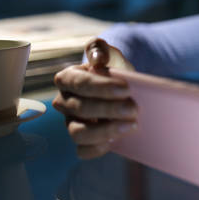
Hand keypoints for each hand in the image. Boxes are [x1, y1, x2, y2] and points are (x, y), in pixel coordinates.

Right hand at [52, 38, 136, 158]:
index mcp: (68, 78)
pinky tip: (116, 142)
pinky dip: (98, 148)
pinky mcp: (81, 140)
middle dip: (109, 110)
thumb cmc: (113, 69)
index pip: (79, 83)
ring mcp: (71, 122)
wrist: (123, 87)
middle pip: (80, 109)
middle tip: (134, 108)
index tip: (126, 88)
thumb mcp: (109, 53)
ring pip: (78, 133)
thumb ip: (100, 48)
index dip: (101, 87)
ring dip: (105, 131)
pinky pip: (82, 151)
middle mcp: (65, 102)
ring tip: (131, 125)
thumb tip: (98, 59)